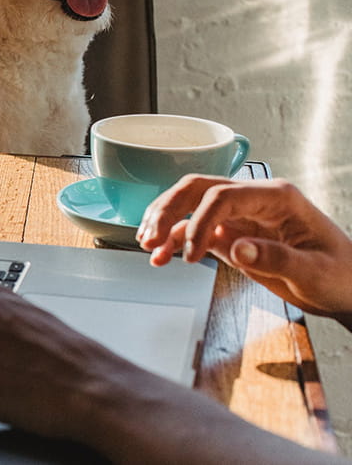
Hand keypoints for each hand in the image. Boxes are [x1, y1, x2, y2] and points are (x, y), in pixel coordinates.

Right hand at [138, 175, 351, 322]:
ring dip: (165, 221)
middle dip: (168, 210)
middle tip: (150, 237)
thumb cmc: (341, 275)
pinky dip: (174, 241)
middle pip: (197, 189)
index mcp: (276, 198)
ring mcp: (240, 216)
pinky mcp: (231, 234)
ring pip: (189, 204)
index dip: (200, 222)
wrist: (348, 289)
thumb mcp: (315, 272)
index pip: (222, 196)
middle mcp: (253, 200)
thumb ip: (276, 258)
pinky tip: (161, 257)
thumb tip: (237, 248)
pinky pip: (194, 230)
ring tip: (148, 245)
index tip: (192, 254)